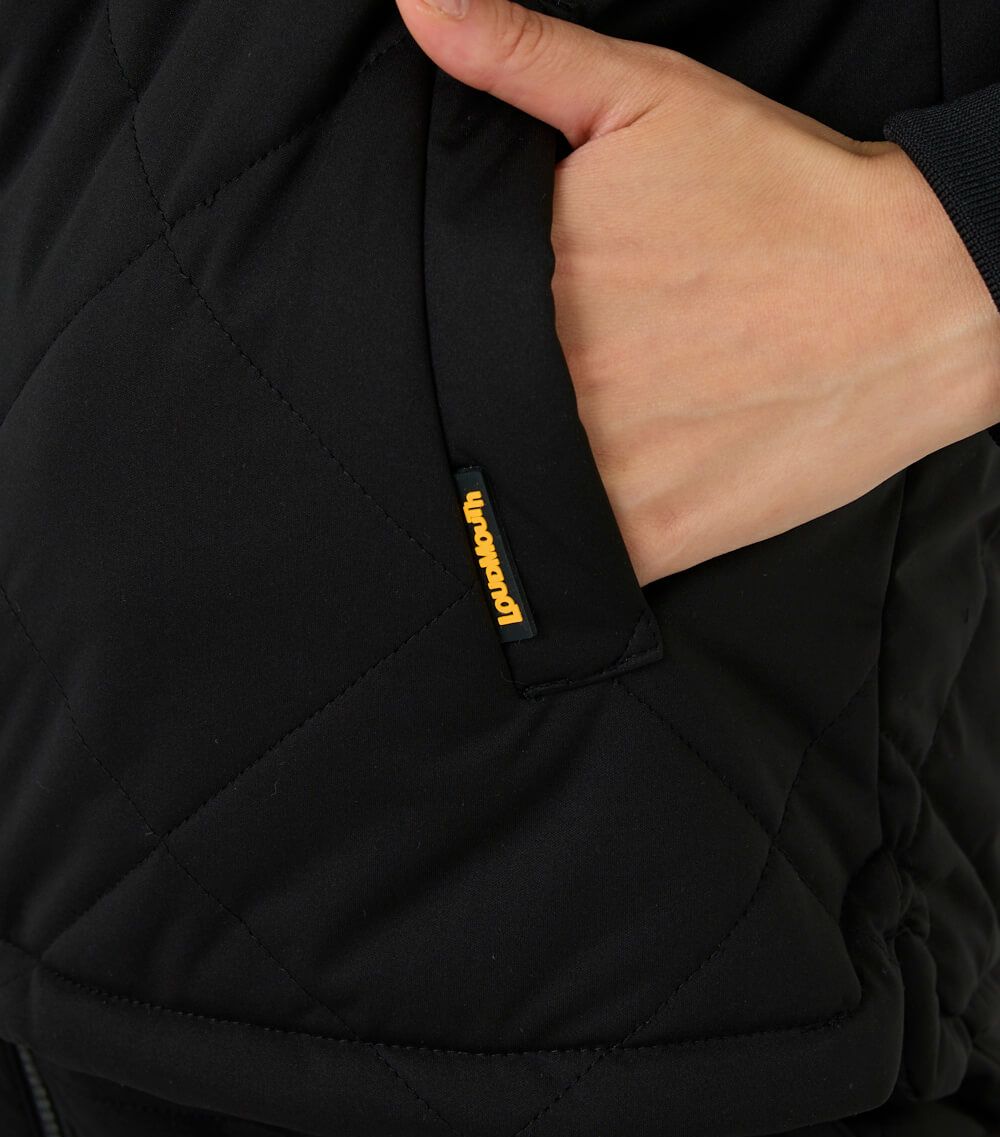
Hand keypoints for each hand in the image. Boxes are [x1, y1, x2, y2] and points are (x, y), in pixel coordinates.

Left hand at [395, 0, 999, 582]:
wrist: (915, 296)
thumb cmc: (782, 196)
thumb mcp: (648, 97)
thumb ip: (519, 55)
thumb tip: (415, 4)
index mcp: (531, 279)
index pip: (431, 319)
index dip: (445, 324)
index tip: (477, 322)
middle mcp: (555, 384)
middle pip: (464, 405)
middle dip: (474, 392)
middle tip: (542, 374)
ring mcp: (603, 471)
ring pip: (507, 488)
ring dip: (511, 468)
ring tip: (567, 428)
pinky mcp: (654, 537)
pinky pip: (567, 555)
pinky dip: (558, 539)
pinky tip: (588, 491)